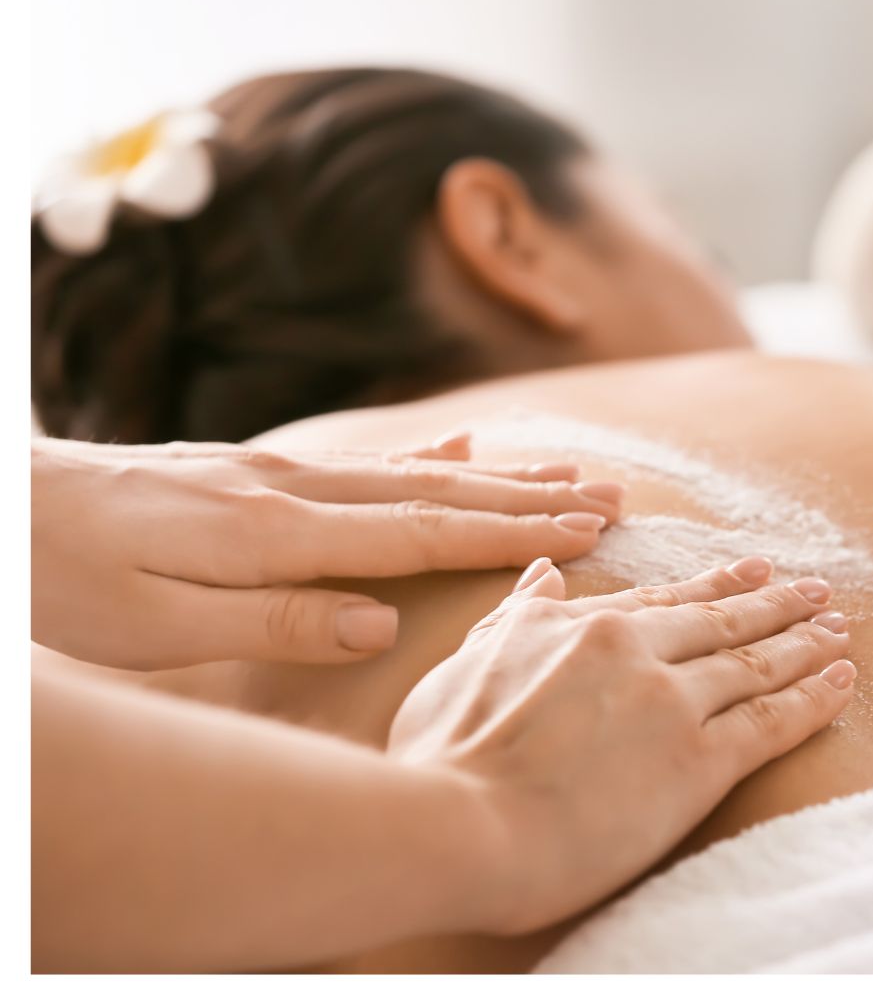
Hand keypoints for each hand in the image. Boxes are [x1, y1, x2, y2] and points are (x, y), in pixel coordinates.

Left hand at [31, 434, 622, 669]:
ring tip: (564, 467)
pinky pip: (367, 459)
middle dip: (530, 495)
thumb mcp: (157, 625)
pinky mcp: (259, 468)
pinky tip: (463, 448)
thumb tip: (383, 615)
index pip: (424, 533)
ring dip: (496, 474)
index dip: (511, 532)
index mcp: (279, 531)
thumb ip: (278, 619)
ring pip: (412, 470)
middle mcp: (295, 487)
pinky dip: (427, 455)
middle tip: (611, 493)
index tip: (588, 529)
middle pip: (437, 492)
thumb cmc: (64, 579)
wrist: (1, 505)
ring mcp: (279, 469)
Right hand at [388, 556, 855, 934]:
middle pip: (719, 619)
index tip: (748, 571)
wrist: (459, 823)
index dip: (711, 584)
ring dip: (801, 641)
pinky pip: (772, 721)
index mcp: (579, 626)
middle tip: (813, 588)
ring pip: (753, 662)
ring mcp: (669, 701)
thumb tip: (545, 571)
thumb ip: (514, 614)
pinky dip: (813, 697)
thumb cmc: (445, 753)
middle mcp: (632, 649)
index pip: (661, 599)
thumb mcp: (467, 662)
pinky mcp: (698, 762)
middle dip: (771, 602)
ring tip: (838, 626)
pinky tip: (842, 679)